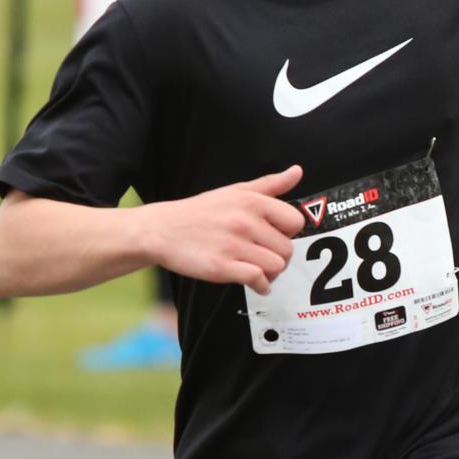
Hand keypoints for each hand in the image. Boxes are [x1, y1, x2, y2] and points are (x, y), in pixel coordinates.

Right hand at [142, 168, 304, 295]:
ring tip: (258, 269)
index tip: (276, 236)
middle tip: (264, 257)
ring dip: (271, 273)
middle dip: (279, 256)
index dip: (288, 232)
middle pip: (287, 249)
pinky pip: (257, 280)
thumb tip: (297, 172)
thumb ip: (269, 184)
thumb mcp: (235, 191)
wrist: (162, 230)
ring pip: (276, 266)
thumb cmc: (199, 212)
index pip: (295, 221)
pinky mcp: (222, 267)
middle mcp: (245, 222)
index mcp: (252, 201)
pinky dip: (261, 286)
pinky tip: (255, 283)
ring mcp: (234, 245)